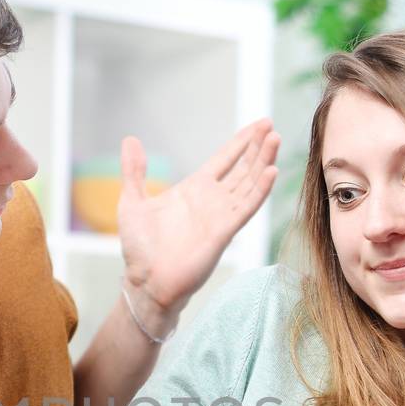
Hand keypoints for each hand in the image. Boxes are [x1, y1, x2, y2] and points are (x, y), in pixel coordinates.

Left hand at [116, 119, 279, 332]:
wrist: (145, 281)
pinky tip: (271, 171)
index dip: (241, 142)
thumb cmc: (139, 248)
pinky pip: (246, 207)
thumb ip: (134, 171)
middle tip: (271, 124)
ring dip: (262, 161)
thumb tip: (130, 139)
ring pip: (248, 183)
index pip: (224, 159)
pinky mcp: (223, 232)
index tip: (259, 125)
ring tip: (274, 139)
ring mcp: (220, 216)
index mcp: (194, 189)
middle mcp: (211, 200)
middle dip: (257, 146)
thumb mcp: (132, 201)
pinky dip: (259, 190)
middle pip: (242, 167)